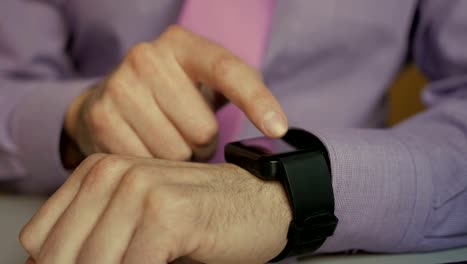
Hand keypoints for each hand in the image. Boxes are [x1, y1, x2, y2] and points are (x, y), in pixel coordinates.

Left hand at [20, 154, 292, 263]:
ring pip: (94, 262)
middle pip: (62, 254)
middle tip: (127, 262)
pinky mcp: (169, 213)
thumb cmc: (199, 217)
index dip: (56, 263)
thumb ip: (93, 237)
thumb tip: (43, 263)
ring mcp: (142, 189)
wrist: (260, 204)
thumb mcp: (133, 222)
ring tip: (144, 262)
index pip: (40, 237)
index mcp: (98, 171)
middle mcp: (114, 173)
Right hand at [64, 25, 287, 162]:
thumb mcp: (205, 81)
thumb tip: (277, 128)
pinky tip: (144, 146)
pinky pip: (146, 164)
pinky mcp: (100, 117)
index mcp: (182, 44)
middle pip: (204, 129)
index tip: (277, 128)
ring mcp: (119, 86)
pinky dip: (152, 165)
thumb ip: (242, 90)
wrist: (112, 96)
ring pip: (176, 152)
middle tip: (186, 132)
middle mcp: (147, 57)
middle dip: (201, 143)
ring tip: (165, 138)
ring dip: (178, 157)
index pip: (228, 71)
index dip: (257, 101)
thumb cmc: (171, 92)